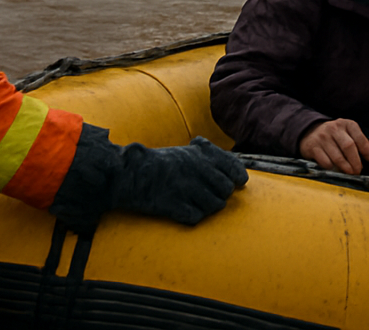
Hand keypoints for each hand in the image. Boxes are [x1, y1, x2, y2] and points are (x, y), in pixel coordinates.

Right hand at [111, 137, 247, 225]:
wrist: (130, 173)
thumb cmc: (159, 163)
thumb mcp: (186, 151)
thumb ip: (210, 157)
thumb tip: (238, 170)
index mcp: (201, 154)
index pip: (234, 168)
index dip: (238, 178)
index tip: (237, 183)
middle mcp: (196, 168)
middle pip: (225, 190)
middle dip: (220, 195)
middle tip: (208, 195)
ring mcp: (185, 187)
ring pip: (214, 205)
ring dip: (208, 207)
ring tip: (197, 204)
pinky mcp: (173, 204)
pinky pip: (196, 217)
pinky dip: (193, 216)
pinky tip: (184, 211)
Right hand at [298, 118, 368, 174]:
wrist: (310, 132)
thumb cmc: (334, 136)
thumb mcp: (347, 133)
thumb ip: (358, 141)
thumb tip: (367, 157)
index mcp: (346, 123)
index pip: (359, 137)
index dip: (366, 150)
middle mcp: (334, 128)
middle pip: (348, 147)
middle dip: (355, 162)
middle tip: (358, 171)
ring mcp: (322, 137)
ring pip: (337, 157)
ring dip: (346, 168)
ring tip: (350, 172)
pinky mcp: (313, 147)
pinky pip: (326, 163)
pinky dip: (333, 169)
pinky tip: (336, 169)